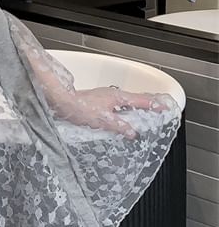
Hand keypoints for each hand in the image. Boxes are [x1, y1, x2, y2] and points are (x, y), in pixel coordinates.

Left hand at [46, 86, 168, 138]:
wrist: (61, 103)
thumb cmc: (79, 109)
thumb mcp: (104, 121)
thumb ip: (120, 126)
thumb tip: (133, 133)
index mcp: (117, 97)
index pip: (142, 100)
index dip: (154, 104)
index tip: (165, 107)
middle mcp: (112, 94)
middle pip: (135, 98)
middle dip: (147, 103)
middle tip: (157, 109)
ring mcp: (104, 96)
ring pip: (125, 101)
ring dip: (134, 106)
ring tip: (142, 113)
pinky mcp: (97, 100)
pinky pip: (115, 104)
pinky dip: (123, 108)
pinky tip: (120, 115)